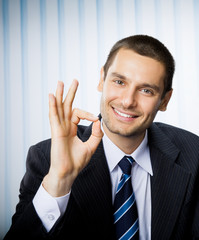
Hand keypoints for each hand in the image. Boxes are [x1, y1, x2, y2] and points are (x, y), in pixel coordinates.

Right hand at [43, 80, 102, 196]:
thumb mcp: (92, 146)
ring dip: (60, 95)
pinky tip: (52, 96)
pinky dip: (53, 106)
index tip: (95, 119)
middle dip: (70, 93)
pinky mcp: (56, 132)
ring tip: (60, 82)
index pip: (78, 114)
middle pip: (67, 106)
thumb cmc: (78, 161)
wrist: (69, 172)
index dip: (88, 114)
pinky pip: (54, 117)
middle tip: (74, 80)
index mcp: (71, 129)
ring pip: (59, 108)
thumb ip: (97, 134)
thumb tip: (99, 121)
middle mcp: (64, 126)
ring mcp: (59, 128)